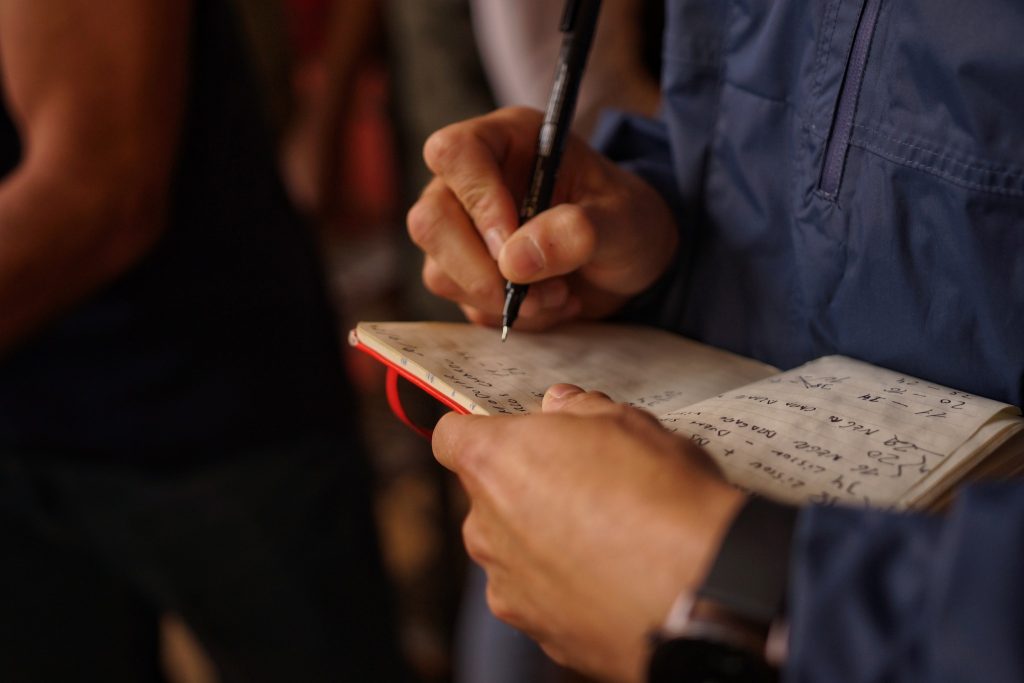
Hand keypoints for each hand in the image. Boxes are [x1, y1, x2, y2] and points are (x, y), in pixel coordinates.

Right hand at [408, 107, 678, 329]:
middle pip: (430, 220)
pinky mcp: (467, 274)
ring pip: (440, 271)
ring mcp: (463, 230)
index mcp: (508, 141)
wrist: (629, 262)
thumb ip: (579, 231)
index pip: (455, 153)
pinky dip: (510, 317)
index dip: (477, 200)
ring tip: (560, 296)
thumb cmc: (627, 221)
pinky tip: (551, 305)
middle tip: (536, 293)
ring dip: (501, 300)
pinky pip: (464, 304)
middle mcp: (473, 182)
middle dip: (481, 270)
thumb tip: (515, 261)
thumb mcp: (623, 220)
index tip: (512, 244)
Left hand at [432, 385, 744, 682]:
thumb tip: (562, 405)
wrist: (701, 589)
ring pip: (513, 553)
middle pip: (487, 499)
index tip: (509, 436)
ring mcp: (508, 587)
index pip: (451, 438)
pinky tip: (613, 579)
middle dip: (523, 490)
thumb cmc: (660, 496)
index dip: (479, 432)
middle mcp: (485, 529)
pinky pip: (543, 599)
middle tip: (583, 484)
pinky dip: (567, 589)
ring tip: (606, 538)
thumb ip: (579, 409)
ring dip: (544, 543)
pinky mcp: (539, 632)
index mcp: (493, 464)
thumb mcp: (626, 422)